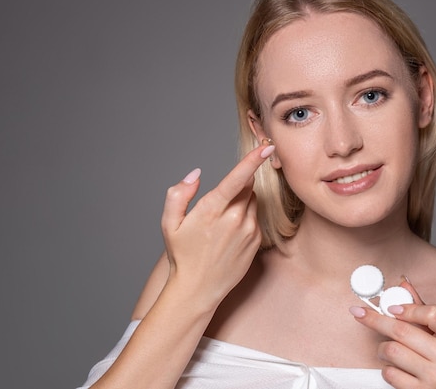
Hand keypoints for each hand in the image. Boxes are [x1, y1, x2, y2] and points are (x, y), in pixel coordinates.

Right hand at [161, 143, 274, 307]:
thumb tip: (196, 175)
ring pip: (252, 201)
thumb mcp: (169, 223)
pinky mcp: (256, 241)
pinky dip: (246, 218)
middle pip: (246, 187)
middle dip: (236, 186)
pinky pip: (255, 218)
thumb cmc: (182, 255)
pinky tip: (230, 234)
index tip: (266, 146)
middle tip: (218, 204)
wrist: (198, 289)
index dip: (252, 160)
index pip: (237, 179)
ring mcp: (248, 231)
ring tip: (222, 222)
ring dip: (241, 202)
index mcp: (211, 210)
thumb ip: (178, 194)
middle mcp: (234, 219)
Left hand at [350, 281, 435, 388]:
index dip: (408, 308)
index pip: (433, 313)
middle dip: (376, 320)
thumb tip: (404, 285)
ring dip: (383, 348)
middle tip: (359, 313)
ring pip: (392, 350)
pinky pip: (390, 373)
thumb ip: (426, 313)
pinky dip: (387, 369)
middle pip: (402, 330)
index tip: (390, 307)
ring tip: (389, 350)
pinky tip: (397, 369)